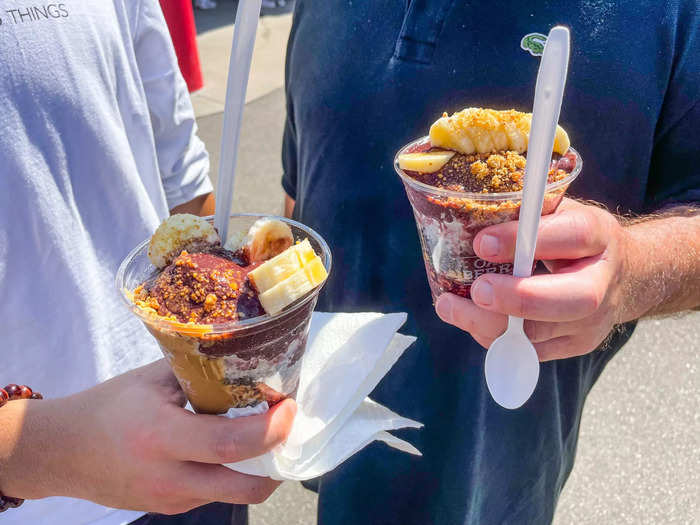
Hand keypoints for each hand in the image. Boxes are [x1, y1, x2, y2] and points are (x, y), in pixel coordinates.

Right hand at [3, 360, 295, 513]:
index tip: (289, 404)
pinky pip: (216, 494)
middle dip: (279, 459)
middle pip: (246, 486)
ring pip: (236, 493)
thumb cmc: (109, 407)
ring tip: (265, 432)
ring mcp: (170, 500)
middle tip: (287, 425)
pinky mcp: (171, 508)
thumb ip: (200, 373)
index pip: (231, 443)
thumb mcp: (154, 380)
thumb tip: (249, 360)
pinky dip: (236, 473)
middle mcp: (168, 477)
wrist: (63, 451)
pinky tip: (234, 446)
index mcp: (161, 436)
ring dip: (261, 468)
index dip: (271, 428)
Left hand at [435, 198, 630, 360]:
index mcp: (599, 237)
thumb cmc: (575, 238)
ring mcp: (592, 321)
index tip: (482, 243)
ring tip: (449, 306)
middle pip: (572, 299)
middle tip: (477, 290)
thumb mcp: (560, 212)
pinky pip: (528, 351)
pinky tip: (468, 319)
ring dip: (488, 323)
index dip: (525, 241)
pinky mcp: (575, 345)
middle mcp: (603, 282)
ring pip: (541, 333)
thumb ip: (528, 212)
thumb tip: (472, 209)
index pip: (573, 236)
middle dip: (519, 298)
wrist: (622, 274)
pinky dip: (492, 337)